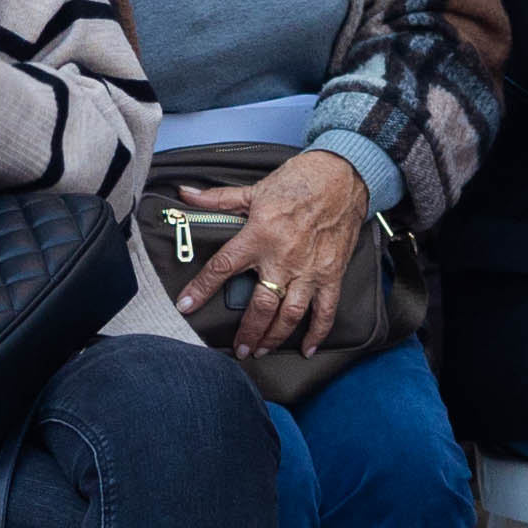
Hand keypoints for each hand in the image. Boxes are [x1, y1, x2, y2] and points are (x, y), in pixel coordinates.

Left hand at [176, 151, 367, 354]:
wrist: (342, 176)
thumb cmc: (299, 181)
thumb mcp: (254, 190)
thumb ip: (218, 199)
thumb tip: (185, 193)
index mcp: (259, 236)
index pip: (222, 268)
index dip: (201, 289)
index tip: (186, 306)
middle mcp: (283, 258)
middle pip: (260, 306)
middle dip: (247, 333)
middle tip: (238, 349)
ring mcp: (309, 269)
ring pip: (289, 315)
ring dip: (274, 337)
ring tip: (262, 351)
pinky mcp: (331, 273)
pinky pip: (325, 311)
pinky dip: (317, 333)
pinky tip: (306, 348)